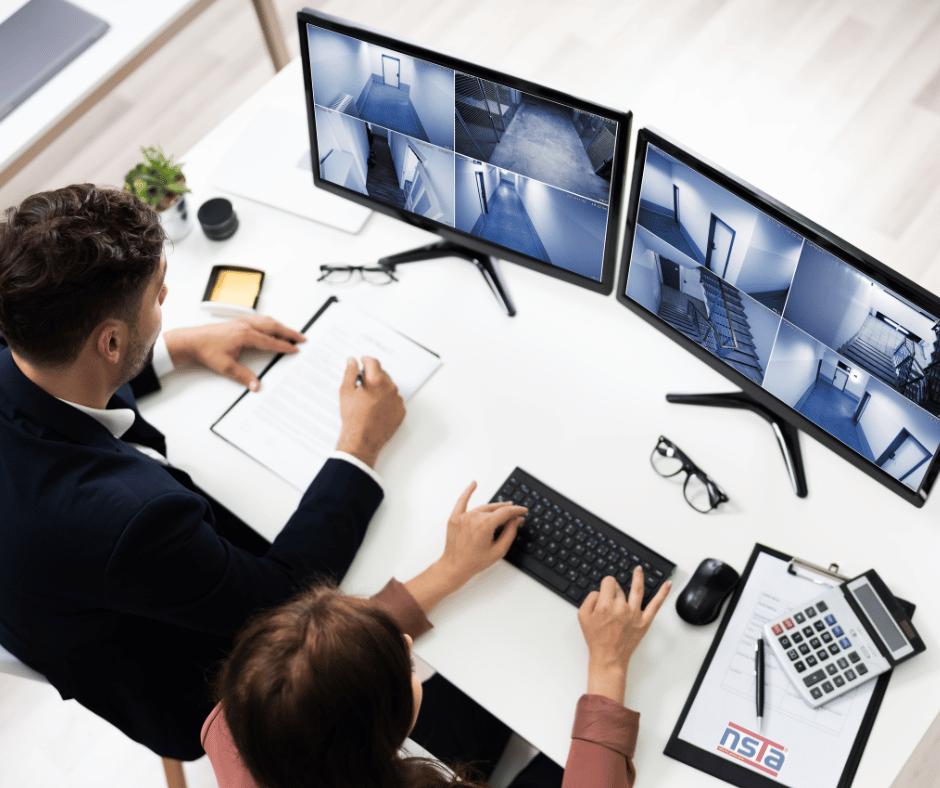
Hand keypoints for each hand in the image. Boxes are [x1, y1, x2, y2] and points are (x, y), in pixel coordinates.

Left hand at [164, 316, 305, 390]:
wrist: (192, 341)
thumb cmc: (207, 351)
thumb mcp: (226, 367)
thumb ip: (243, 376)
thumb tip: (256, 386)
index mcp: (245, 335)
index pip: (270, 341)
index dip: (284, 346)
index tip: (295, 349)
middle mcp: (246, 326)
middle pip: (273, 327)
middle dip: (289, 332)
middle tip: (301, 338)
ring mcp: (242, 322)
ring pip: (267, 321)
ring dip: (281, 326)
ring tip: (291, 333)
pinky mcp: (238, 322)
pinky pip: (260, 320)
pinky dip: (271, 323)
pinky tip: (273, 327)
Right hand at [335, 356, 404, 467]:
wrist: (362, 440)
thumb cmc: (353, 417)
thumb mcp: (346, 392)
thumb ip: (350, 372)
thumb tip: (352, 361)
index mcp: (377, 381)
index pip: (374, 362)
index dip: (366, 360)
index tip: (363, 361)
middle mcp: (390, 389)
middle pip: (383, 374)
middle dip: (373, 376)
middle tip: (363, 384)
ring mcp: (397, 401)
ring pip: (389, 387)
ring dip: (381, 388)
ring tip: (369, 399)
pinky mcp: (401, 411)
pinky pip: (395, 400)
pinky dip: (387, 400)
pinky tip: (377, 408)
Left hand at [404, 481, 526, 613]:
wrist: (454, 567)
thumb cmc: (474, 562)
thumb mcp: (499, 551)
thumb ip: (510, 533)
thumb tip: (516, 520)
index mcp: (485, 525)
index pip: (506, 513)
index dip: (517, 511)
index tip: (523, 511)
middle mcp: (474, 517)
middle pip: (495, 509)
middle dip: (508, 511)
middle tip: (516, 514)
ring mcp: (463, 516)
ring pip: (483, 508)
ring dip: (494, 508)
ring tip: (503, 509)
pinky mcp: (455, 517)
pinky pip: (462, 501)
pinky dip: (468, 491)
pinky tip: (474, 484)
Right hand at [578, 569, 670, 703]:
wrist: (608, 657)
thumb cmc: (596, 639)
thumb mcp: (582, 616)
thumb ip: (589, 598)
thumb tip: (600, 591)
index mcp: (605, 605)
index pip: (608, 582)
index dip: (605, 585)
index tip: (605, 590)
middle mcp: (621, 608)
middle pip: (619, 588)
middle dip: (614, 592)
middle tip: (610, 603)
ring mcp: (634, 614)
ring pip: (637, 589)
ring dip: (638, 577)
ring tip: (638, 570)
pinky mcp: (644, 621)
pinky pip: (655, 605)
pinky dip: (663, 593)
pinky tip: (667, 584)